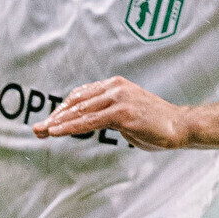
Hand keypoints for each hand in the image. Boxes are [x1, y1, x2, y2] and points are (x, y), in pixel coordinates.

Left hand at [36, 76, 195, 148]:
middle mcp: (114, 87)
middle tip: (38, 128)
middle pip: (76, 102)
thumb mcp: (126, 117)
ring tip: (42, 131)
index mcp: (114, 85)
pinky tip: (57, 132)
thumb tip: (91, 124)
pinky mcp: (122, 113)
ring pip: (80, 111)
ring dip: (58, 122)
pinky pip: (90, 121)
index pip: (81, 96)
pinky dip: (71, 127)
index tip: (49, 121)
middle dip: (55, 117)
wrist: (180, 126)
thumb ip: (108, 116)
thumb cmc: (155, 124)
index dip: (63, 109)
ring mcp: (118, 98)